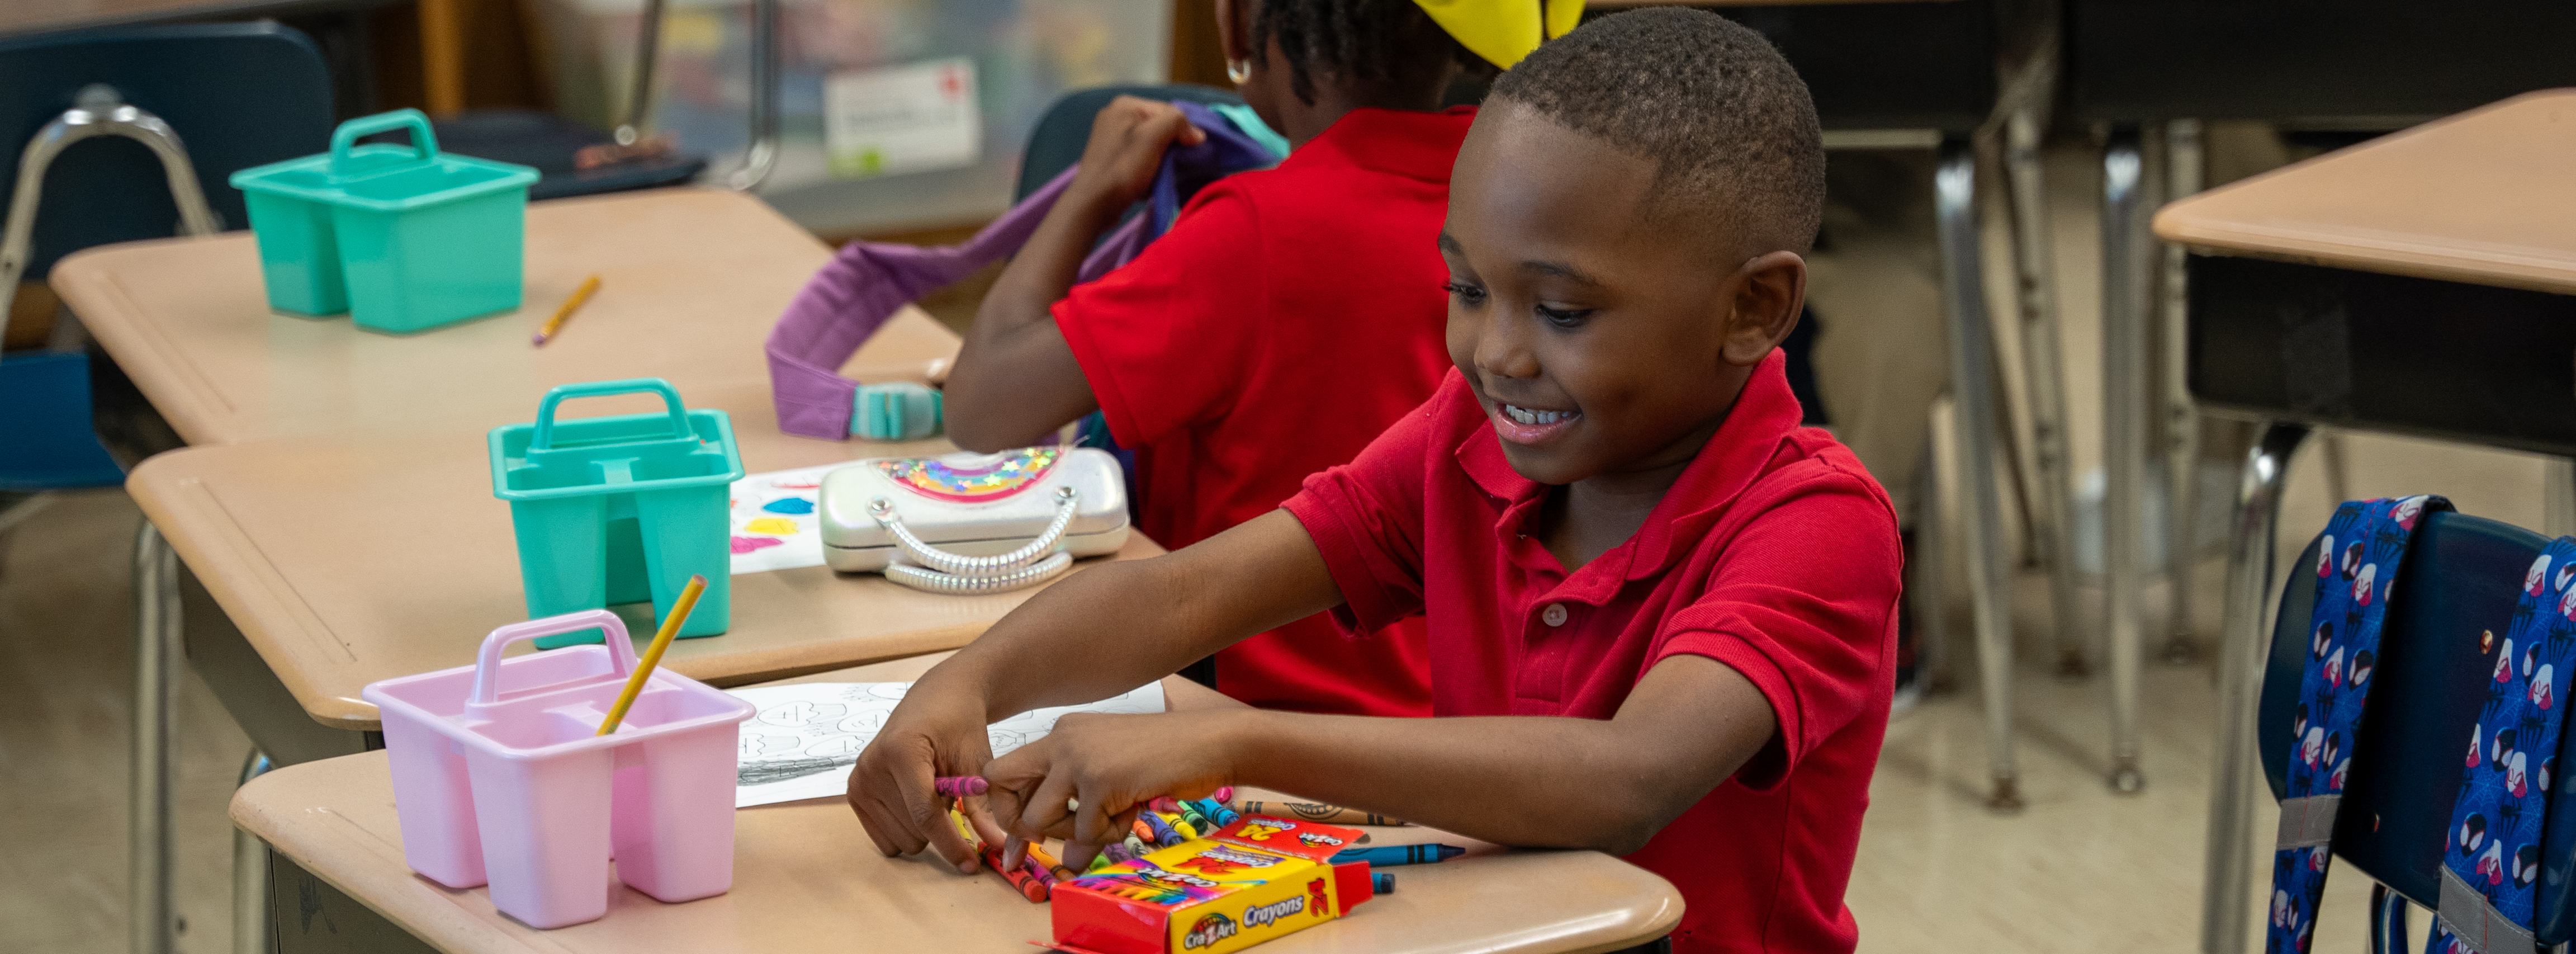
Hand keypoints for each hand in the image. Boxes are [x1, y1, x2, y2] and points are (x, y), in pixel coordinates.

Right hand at [846, 686, 1008, 872]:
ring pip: (902, 840)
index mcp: (901, 751)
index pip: (925, 815)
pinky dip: (907, 828)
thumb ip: (984, 807)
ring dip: (925, 827)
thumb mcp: (976, 761)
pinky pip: (886, 839)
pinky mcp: (854, 793)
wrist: (935, 700)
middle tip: (952, 795)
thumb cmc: (959, 725)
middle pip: (914, 831)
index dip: (951, 844)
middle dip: (942, 826)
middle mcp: (871, 767)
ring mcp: (858, 781)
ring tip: (933, 792)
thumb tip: (999, 846)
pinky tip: (915, 799)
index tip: (972, 864)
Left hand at [983, 710, 1245, 867]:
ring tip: (1111, 820)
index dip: (1006, 804)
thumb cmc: (1167, 761)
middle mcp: (1062, 739)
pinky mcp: (1099, 780)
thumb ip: (1082, 815)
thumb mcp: (1114, 785)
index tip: (1024, 833)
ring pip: (1039, 819)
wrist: (1211, 743)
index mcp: (1062, 733)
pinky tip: (1134, 811)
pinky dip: (1110, 834)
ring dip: (1073, 834)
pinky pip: (1085, 832)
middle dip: (1017, 822)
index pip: (1003, 768)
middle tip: (1045, 842)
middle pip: (999, 783)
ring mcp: (1078, 758)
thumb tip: (1069, 863)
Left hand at [1067, 96, 1205, 210]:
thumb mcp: (1153, 137)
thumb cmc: (1123, 167)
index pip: (1168, 110)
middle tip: (1175, 164)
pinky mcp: (1111, 156)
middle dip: (1171, 146)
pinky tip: (1147, 180)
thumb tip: (1197, 134)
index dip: (1184, 129)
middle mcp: (1116, 115)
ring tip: (1160, 174)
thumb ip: (1177, 124)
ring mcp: (1112, 137)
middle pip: (1159, 126)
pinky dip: (1149, 167)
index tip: (1193, 151)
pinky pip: (1140, 156)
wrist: (1094, 203)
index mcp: (1125, 104)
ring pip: (1152, 143)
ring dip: (1161, 159)